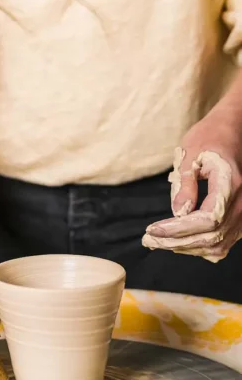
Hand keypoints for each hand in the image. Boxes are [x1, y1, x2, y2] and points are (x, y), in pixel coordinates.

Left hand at [142, 111, 241, 262]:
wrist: (230, 133)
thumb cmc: (208, 138)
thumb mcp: (190, 152)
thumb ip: (185, 183)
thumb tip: (178, 213)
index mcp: (229, 183)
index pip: (208, 219)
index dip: (180, 229)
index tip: (153, 229)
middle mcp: (241, 203)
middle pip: (212, 236)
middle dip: (177, 242)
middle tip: (148, 240)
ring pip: (217, 244)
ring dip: (186, 247)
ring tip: (157, 242)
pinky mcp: (238, 219)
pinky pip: (222, 242)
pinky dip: (199, 247)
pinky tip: (177, 241)